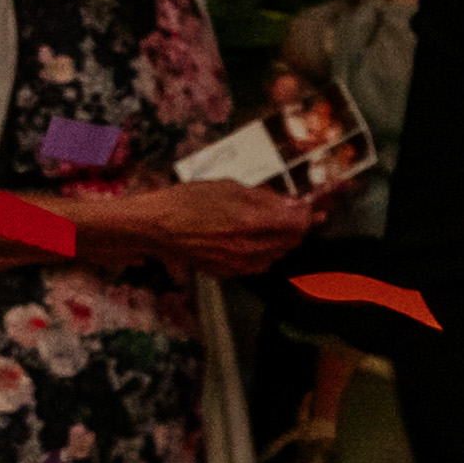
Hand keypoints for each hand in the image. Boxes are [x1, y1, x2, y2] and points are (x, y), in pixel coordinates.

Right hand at [108, 179, 322, 275]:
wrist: (155, 227)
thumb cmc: (189, 200)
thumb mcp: (230, 188)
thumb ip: (268, 199)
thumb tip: (297, 205)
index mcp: (251, 223)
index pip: (299, 224)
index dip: (307, 214)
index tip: (308, 207)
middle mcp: (249, 249)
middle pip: (292, 241)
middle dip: (295, 227)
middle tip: (288, 214)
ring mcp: (238, 265)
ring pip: (277, 254)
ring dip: (279, 240)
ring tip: (262, 225)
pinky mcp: (227, 274)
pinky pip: (258, 264)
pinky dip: (261, 252)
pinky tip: (246, 240)